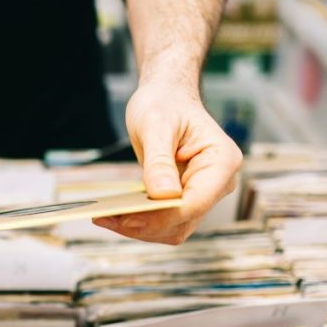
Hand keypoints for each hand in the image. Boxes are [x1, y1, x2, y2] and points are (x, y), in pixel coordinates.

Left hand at [93, 83, 241, 244]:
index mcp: (222, 161)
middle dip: (146, 224)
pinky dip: (140, 222)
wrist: (166, 98)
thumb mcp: (156, 125)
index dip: (163, 215)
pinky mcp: (184, 201)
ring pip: (173, 228)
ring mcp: (202, 194)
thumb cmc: (164, 104)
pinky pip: (164, 222)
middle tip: (106, 218)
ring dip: (140, 228)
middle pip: (184, 221)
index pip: (195, 202)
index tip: (128, 217)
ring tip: (104, 217)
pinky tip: (114, 215)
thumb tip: (163, 196)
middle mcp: (218, 183)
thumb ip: (160, 161)